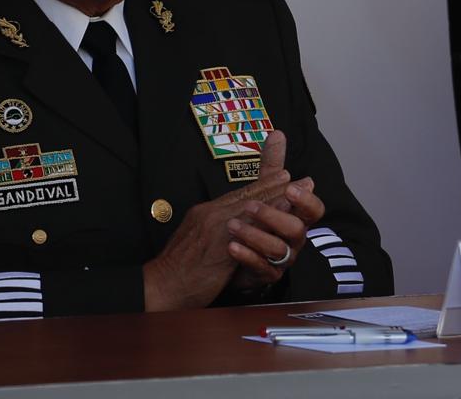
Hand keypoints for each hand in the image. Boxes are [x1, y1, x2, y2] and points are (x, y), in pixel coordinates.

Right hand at [141, 170, 295, 310]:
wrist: (159, 286)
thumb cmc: (178, 265)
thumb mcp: (195, 235)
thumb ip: (214, 223)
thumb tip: (233, 216)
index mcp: (205, 212)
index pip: (239, 193)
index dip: (263, 184)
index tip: (284, 175)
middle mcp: (210, 216)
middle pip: (248, 197)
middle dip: (276, 187)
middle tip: (301, 179)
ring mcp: (214, 233)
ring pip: (250, 212)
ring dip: (276, 202)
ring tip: (296, 196)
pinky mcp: (218, 252)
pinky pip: (246, 237)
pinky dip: (265, 228)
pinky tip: (280, 225)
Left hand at [226, 131, 326, 291]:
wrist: (227, 260)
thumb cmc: (249, 223)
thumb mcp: (259, 192)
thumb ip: (270, 167)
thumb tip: (277, 133)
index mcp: (297, 217)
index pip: (314, 209)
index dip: (305, 199)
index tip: (290, 187)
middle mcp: (294, 238)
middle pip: (297, 229)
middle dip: (274, 216)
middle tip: (249, 206)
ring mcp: (282, 259)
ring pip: (278, 249)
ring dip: (255, 235)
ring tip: (232, 226)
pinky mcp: (265, 276)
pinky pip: (262, 269)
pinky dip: (247, 256)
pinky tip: (231, 247)